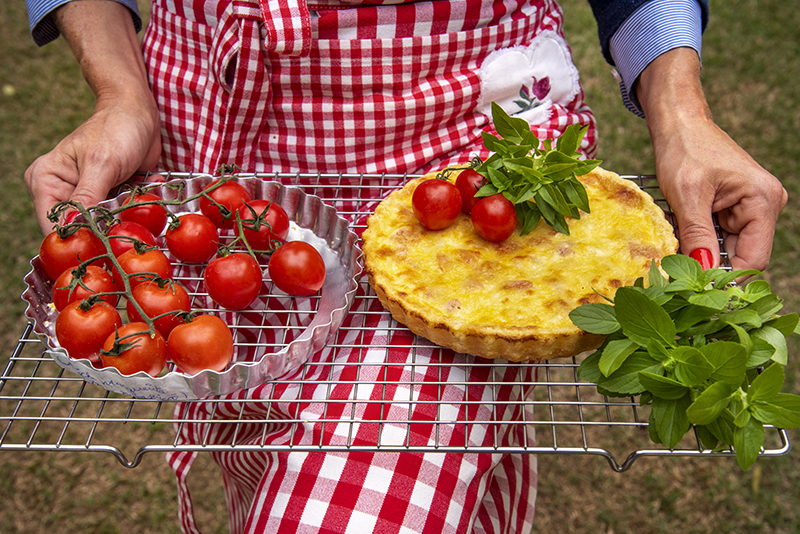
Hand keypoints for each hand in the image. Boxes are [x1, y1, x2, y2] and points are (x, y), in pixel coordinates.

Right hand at [23, 0, 160, 233]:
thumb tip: (77, 229)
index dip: (75, 239)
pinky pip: (120, 214)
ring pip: (103, 224)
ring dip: (124, 218)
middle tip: (126, 221)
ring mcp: (87, 196)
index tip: (100, 248)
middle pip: (79, 228)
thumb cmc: (117, 129)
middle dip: (104, 229)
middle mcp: (62, 191)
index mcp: (46, 181)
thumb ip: (88, 198)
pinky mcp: (109, 196)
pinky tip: (145, 190)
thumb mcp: (102, 163)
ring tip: (138, 198)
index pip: (52, 223)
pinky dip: (135, 208)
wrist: (139, 112)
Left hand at [638, 48, 786, 271]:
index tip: (693, 286)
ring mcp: (750, 208)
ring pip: (724, 248)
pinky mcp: (733, 208)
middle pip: (739, 255)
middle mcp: (764, 206)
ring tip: (674, 237)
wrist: (678, 124)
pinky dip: (696, 237)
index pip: (753, 259)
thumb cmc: (684, 149)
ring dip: (699, 249)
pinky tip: (679, 227)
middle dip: (708, 262)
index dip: (725, 276)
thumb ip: (697, 235)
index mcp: (763, 201)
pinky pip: (716, 236)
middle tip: (675, 262)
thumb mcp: (686, 196)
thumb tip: (702, 271)